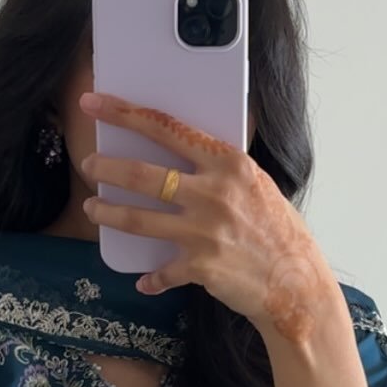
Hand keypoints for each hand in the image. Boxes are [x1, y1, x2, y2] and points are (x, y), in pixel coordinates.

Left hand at [78, 91, 343, 347]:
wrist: (297, 283)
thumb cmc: (277, 231)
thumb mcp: (255, 184)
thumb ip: (218, 169)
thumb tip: (180, 156)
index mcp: (228, 164)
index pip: (167, 129)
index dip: (124, 113)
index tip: (95, 104)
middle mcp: (214, 193)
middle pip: (142, 174)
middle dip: (105, 168)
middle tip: (88, 166)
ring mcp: (204, 231)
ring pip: (137, 219)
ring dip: (107, 213)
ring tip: (92, 208)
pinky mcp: (199, 266)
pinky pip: (161, 271)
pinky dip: (150, 277)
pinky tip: (143, 280)